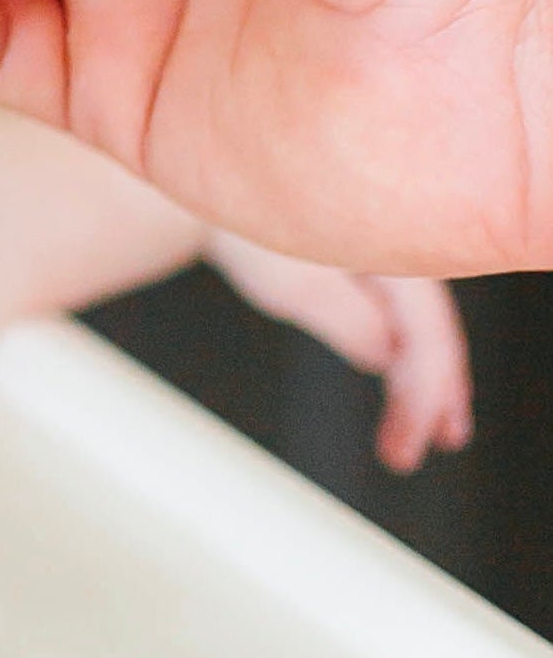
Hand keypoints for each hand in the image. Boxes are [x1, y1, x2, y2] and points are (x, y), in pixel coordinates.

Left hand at [202, 233, 471, 472]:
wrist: (224, 203)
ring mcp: (390, 272)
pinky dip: (402, 360)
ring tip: (416, 438)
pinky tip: (402, 389)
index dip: (426, 397)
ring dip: (420, 388)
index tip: (408, 446)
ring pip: (419, 333)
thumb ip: (349, 319)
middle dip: (429, 400)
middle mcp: (403, 263)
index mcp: (394, 259)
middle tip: (409, 453)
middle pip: (433, 337)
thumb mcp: (292, 286)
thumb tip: (388, 356)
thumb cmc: (252, 236)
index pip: (430, 337)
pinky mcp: (372, 281)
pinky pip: (400, 324)